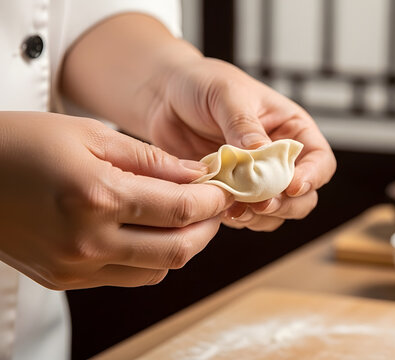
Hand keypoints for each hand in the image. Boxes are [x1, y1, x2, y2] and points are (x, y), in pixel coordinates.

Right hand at [0, 112, 230, 288]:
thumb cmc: (20, 144)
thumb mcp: (90, 136)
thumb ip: (151, 160)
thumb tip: (196, 176)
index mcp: (97, 197)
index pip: (183, 210)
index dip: (215, 200)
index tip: (226, 189)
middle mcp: (88, 242)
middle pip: (180, 250)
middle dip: (208, 227)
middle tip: (214, 205)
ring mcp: (75, 267)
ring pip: (158, 270)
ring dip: (182, 245)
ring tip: (184, 217)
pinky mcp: (65, 280)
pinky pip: (127, 277)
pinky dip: (150, 258)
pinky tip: (148, 232)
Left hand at [146, 59, 335, 230]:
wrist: (162, 96)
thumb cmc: (202, 83)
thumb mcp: (227, 94)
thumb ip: (245, 124)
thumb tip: (262, 153)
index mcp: (291, 129)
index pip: (320, 160)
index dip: (312, 177)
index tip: (292, 186)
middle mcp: (280, 158)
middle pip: (304, 196)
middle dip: (286, 204)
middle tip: (262, 204)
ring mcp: (256, 180)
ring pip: (278, 213)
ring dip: (261, 217)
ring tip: (237, 208)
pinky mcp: (232, 194)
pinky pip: (246, 217)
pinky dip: (238, 219)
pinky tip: (221, 210)